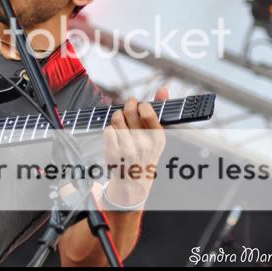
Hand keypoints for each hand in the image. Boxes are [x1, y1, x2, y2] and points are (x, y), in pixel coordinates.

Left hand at [103, 87, 167, 206]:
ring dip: (117, 115)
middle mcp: (143, 143)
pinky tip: (116, 134)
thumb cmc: (147, 153)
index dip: (141, 105)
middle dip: (127, 105)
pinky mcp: (113, 152)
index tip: (140, 107)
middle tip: (128, 107)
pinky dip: (110, 128)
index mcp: (157, 138)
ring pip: (116, 118)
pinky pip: (108, 129)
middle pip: (129, 111)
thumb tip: (163, 89)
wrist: (134, 182)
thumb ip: (160, 109)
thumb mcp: (157, 135)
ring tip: (120, 119)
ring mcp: (127, 149)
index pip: (147, 111)